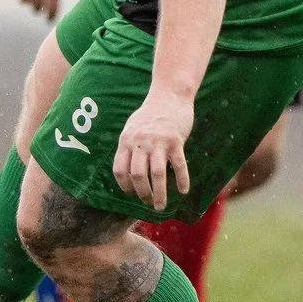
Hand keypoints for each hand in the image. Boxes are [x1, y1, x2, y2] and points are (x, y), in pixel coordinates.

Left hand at [114, 86, 194, 209]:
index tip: (132, 194)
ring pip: (157, 174)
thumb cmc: (150, 114)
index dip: (124, 185)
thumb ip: (128, 147)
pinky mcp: (176, 140)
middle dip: (142, 193)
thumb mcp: (132, 128)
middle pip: (138, 175)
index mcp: (126, 140)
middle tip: (148, 203)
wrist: (169, 95)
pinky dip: (181, 180)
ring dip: (158, 194)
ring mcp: (159, 141)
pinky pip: (179, 165)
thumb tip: (126, 172)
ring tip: (160, 206)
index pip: (120, 169)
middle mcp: (140, 142)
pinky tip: (183, 190)